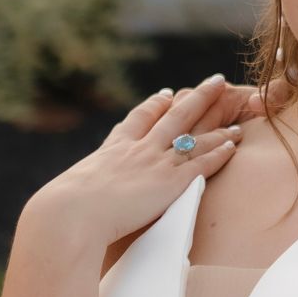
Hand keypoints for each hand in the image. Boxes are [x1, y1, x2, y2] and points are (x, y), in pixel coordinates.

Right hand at [24, 75, 241, 251]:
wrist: (71, 214)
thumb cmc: (63, 213)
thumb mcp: (69, 194)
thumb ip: (77, 195)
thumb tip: (61, 204)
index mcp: (112, 151)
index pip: (137, 121)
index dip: (154, 106)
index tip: (166, 94)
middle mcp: (137, 150)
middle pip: (174, 115)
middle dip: (196, 98)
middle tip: (215, 82)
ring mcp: (155, 163)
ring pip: (194, 135)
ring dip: (218, 124)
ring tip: (236, 113)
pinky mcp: (170, 182)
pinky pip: (201, 162)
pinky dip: (219, 151)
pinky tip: (234, 143)